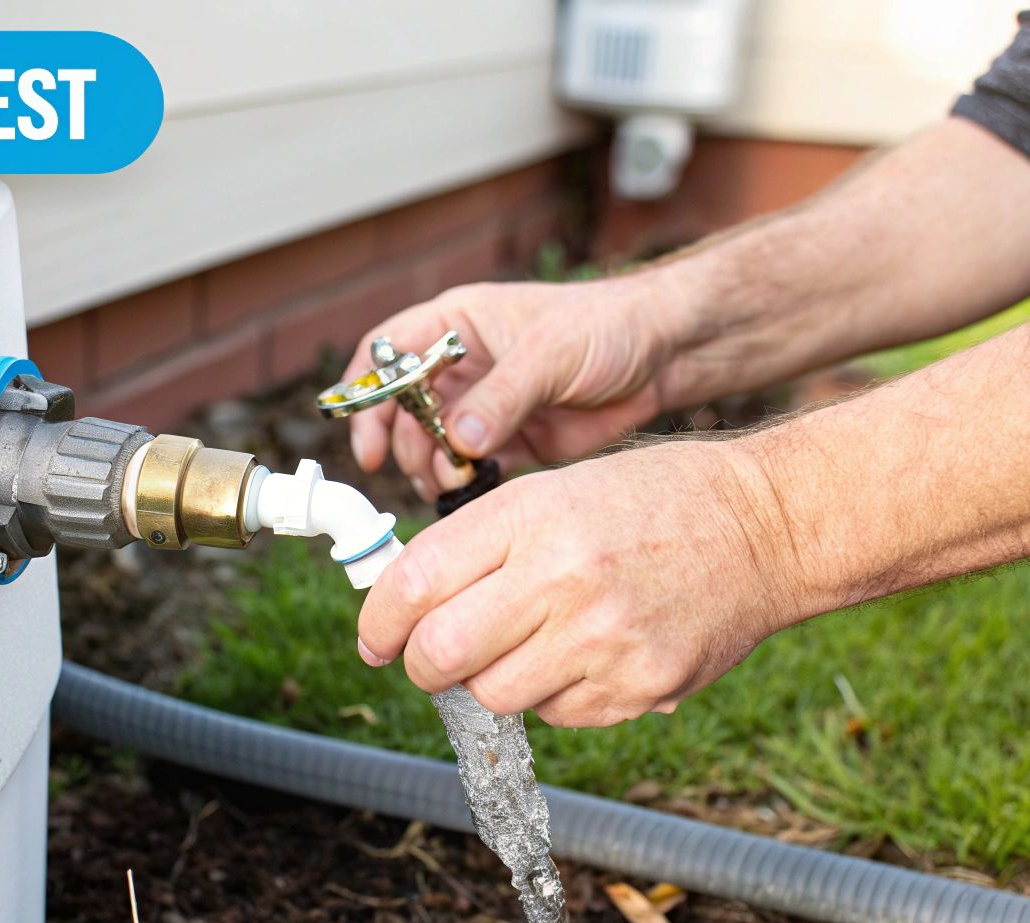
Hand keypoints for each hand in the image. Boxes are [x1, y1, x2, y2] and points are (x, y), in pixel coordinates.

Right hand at [344, 275, 691, 499]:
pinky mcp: (510, 442)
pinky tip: (471, 491)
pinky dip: (463, 483)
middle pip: (400, 409)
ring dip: (432, 467)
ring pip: (431, 444)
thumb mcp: (550, 353)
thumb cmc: (606, 328)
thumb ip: (502, 396)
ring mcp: (483, 406)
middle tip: (420, 469)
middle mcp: (460, 367)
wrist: (663, 356)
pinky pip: (469, 467)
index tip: (368, 439)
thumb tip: (457, 438)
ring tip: (453, 480)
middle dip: (403, 442)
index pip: (385, 354)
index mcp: (455, 325)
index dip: (366, 394)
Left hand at [354, 440, 803, 727]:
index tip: (377, 638)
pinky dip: (555, 695)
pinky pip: (557, 714)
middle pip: (440, 655)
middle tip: (432, 660)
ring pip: (494, 696)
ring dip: (492, 681)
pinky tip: (589, 653)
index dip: (379, 621)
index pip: (414, 583)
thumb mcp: (559, 490)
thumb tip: (406, 607)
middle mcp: (562, 575)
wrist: (767, 525)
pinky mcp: (639, 685)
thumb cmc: (654, 500)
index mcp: (531, 514)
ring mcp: (603, 637)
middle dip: (422, 665)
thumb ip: (481, 544)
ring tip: (529, 645)